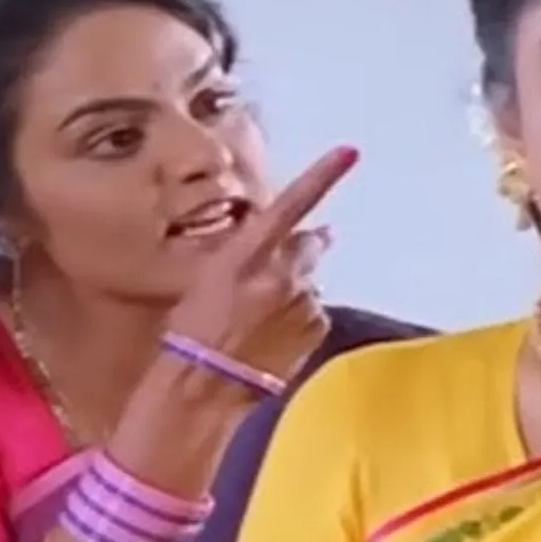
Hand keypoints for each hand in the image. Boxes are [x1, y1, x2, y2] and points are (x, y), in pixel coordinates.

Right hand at [164, 146, 358, 391]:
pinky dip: (299, 319)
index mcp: (247, 254)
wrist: (202, 389)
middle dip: (301, 251)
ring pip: (309, 284)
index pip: (290, 205)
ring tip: (260, 321)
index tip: (350, 152)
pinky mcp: (316, 329)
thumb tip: (288, 239)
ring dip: (295, 292)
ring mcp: (304, 302)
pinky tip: (272, 338)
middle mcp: (283, 274)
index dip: (321, 176)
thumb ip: (248, 254)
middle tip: (273, 277)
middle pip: (309, 245)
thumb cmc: (190, 332)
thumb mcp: (207, 278)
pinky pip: (314, 313)